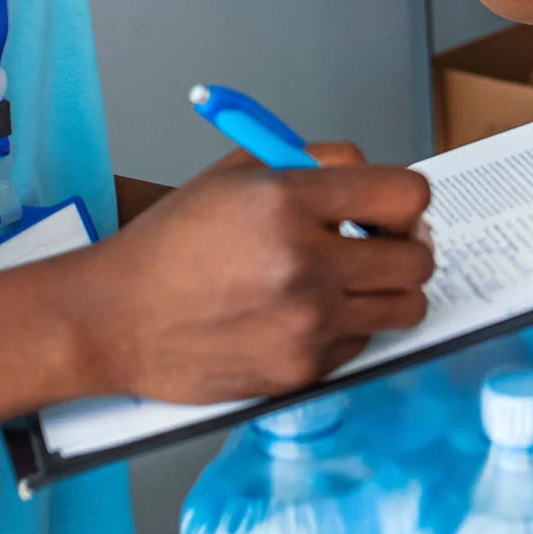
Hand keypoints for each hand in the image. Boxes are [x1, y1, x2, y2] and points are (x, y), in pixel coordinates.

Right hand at [68, 144, 433, 405]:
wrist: (115, 318)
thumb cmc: (173, 241)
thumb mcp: (240, 172)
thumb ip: (317, 162)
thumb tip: (378, 180)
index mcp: (289, 200)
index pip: (406, 195)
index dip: (407, 200)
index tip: (393, 208)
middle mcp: (304, 263)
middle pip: (417, 258)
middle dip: (407, 246)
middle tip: (382, 244)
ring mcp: (305, 323)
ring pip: (404, 307)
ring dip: (389, 291)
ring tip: (355, 280)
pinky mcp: (300, 371)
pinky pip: (362, 344)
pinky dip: (348, 327)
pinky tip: (308, 313)